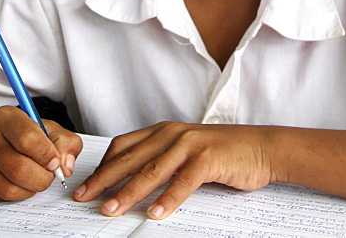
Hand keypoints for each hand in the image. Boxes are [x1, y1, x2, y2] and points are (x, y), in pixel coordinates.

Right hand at [0, 105, 81, 200]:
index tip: (55, 163)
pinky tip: (14, 182)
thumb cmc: (12, 132)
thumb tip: (66, 168)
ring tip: (32, 179)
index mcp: (5, 117)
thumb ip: (63, 142)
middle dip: (42, 179)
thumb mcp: (41, 127)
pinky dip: (13, 195)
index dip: (47, 156)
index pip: (28, 139)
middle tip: (47, 176)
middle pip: (19, 169)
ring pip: (9, 189)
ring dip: (29, 190)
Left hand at [73, 122, 276, 219]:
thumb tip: (130, 183)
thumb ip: (160, 161)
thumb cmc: (222, 154)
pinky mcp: (209, 157)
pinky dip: (168, 199)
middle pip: (130, 158)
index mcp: (163, 131)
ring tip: (112, 209)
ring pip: (152, 170)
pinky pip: (183, 181)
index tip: (85, 186)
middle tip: (84, 198)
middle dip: (104, 180)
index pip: (123, 147)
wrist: (261, 148)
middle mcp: (173, 133)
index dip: (102, 167)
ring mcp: (191, 144)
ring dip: (129, 191)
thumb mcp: (185, 153)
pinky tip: (156, 213)